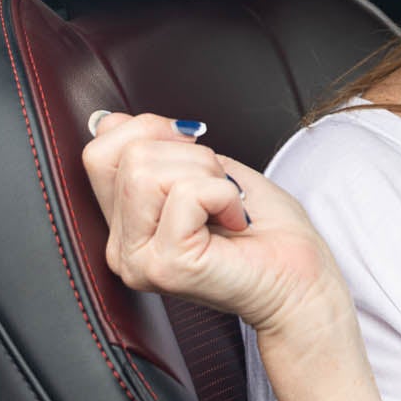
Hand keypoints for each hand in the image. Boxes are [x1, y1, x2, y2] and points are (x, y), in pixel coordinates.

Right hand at [81, 113, 348, 340]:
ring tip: (226, 208)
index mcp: (125, 224)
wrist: (301, 281)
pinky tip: (235, 221)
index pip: (99, 152)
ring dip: (207, 176)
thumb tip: (112, 119)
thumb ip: (155, 150)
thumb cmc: (266, 230)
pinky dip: (225, 195)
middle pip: (129, 156)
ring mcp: (139, 260)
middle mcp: (122, 247)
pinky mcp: (167, 265)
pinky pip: (187, 193)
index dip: (150, 133)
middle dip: (191, 157)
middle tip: (220, 192)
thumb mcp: (205, 171)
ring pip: (149, 171)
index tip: (194, 158)